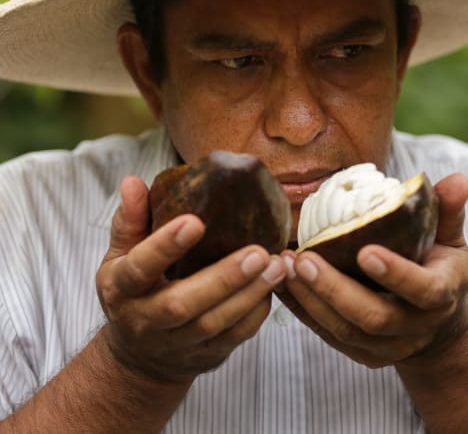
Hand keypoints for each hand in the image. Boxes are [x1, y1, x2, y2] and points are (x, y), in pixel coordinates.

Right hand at [96, 176, 286, 382]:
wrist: (140, 357)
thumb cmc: (134, 292)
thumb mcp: (120, 256)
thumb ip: (130, 220)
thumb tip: (133, 181)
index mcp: (122, 288)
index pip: (139, 268)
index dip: (164, 247)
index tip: (195, 222)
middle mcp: (146, 319)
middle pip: (182, 304)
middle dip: (223, 278)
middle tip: (258, 252)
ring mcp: (177, 342)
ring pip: (214, 324)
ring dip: (248, 295)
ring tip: (276, 266)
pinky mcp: (205, 354)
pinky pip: (233, 338)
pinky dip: (256, 314)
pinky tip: (273, 287)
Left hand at [278, 173, 467, 366]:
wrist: (438, 324)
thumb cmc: (440, 269)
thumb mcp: (451, 240)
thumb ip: (449, 211)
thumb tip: (459, 179)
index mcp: (440, 296)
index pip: (422, 290)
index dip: (395, 273)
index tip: (364, 251)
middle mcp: (415, 328)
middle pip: (373, 317)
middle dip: (335, 289)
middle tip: (304, 258)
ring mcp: (388, 347)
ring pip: (344, 330)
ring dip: (311, 299)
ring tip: (285, 266)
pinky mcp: (363, 353)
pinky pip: (328, 335)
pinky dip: (302, 310)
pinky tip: (282, 283)